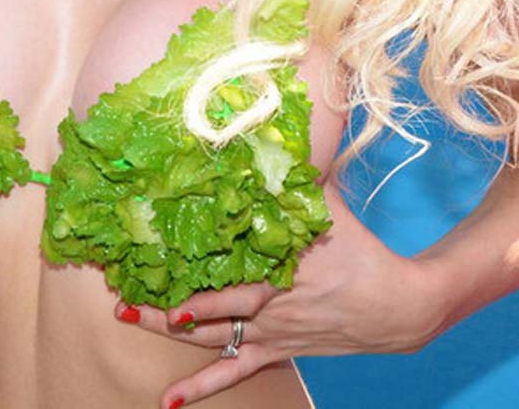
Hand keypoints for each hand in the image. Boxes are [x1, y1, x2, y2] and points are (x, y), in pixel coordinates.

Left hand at [118, 182, 449, 406]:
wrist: (396, 307)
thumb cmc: (362, 250)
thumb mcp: (332, 207)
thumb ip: (303, 176)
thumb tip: (279, 135)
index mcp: (280, 265)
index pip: (227, 263)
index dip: (189, 259)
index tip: (151, 248)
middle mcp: (269, 303)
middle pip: (208, 303)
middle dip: (163, 297)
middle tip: (122, 288)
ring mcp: (269, 332)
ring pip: (210, 334)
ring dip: (167, 329)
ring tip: (127, 318)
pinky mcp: (274, 350)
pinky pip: (232, 372)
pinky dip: (200, 388)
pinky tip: (166, 403)